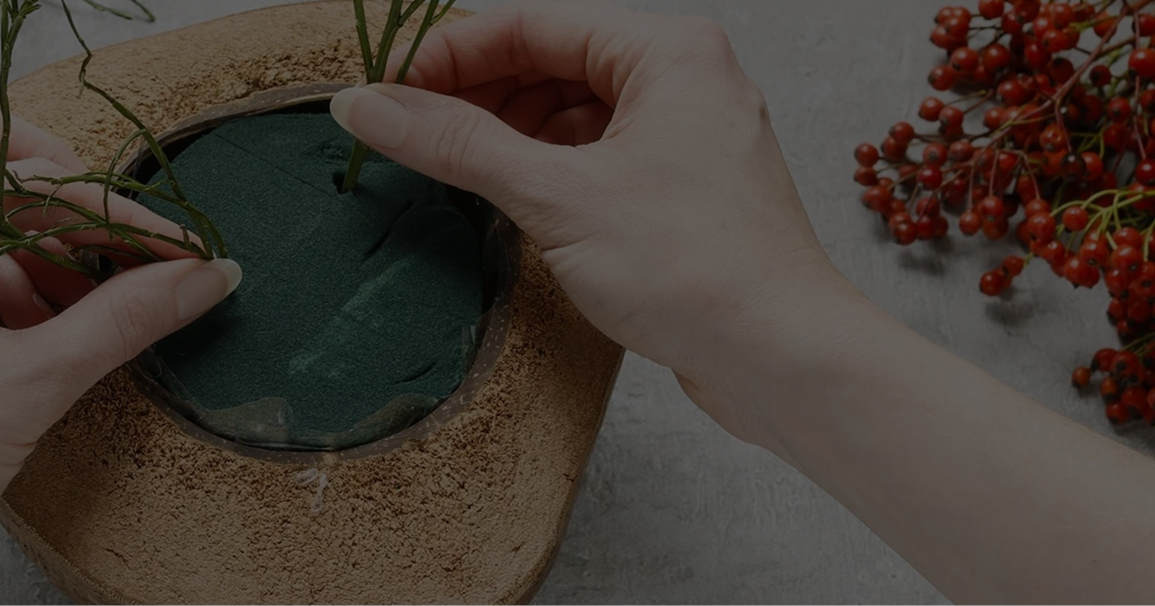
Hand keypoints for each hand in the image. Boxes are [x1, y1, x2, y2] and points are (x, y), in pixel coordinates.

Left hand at [0, 90, 240, 604]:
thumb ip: (123, 318)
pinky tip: (22, 332)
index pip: (32, 183)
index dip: (122, 218)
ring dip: (23, 241)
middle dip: (54, 191)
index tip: (181, 251)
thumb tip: (203, 276)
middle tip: (108, 243)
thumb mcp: (27, 386)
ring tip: (70, 312)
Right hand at [328, 1, 855, 444]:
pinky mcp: (684, 195)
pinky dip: (546, 174)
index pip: (534, 25)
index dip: (451, 54)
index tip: (389, 89)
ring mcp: (689, 139)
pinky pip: (597, 161)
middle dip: (476, 96)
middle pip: (553, 64)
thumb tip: (372, 106)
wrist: (783, 358)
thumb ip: (457, 144)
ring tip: (449, 169)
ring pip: (573, 116)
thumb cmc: (699, 269)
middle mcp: (687, 82)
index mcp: (669, 53)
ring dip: (508, 138)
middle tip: (407, 130)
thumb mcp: (556, 195)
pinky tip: (507, 202)